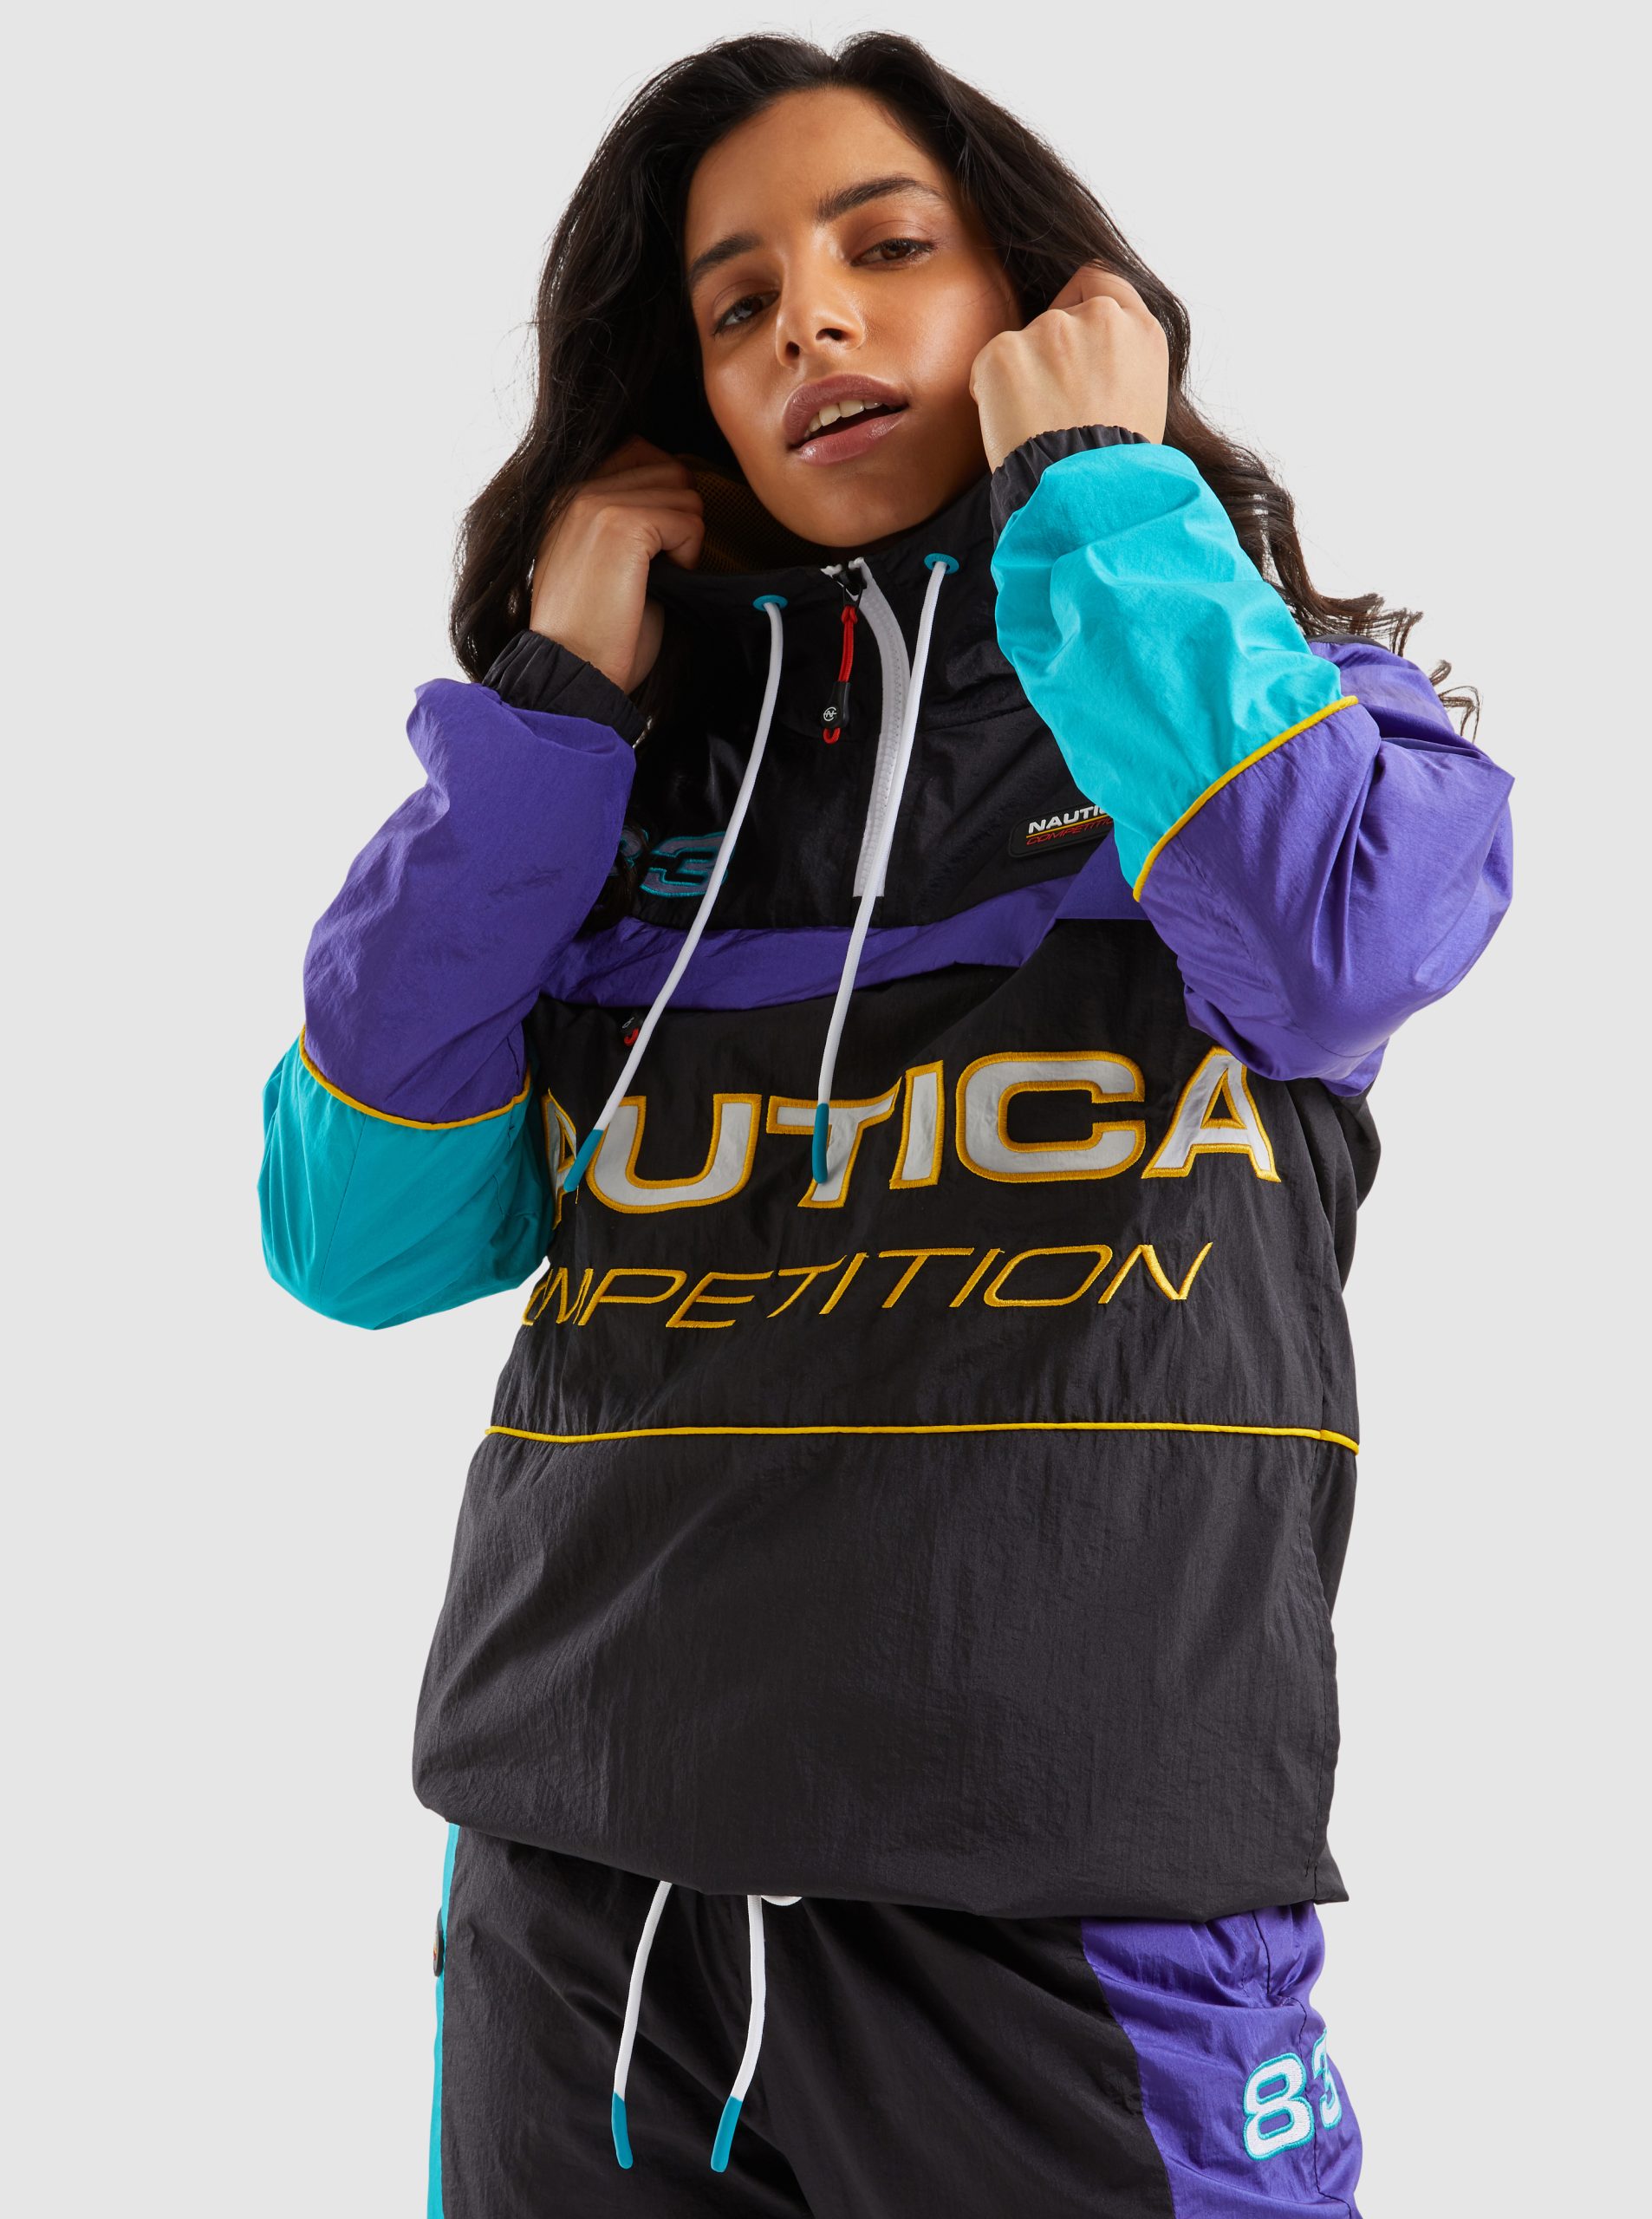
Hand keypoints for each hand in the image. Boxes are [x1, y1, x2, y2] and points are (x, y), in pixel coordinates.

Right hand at [528, 437, 704, 693]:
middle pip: (668, 469)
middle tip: (656, 568)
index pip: (638, 451)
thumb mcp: (601, 560)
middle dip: (677, 519)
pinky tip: (659, 584)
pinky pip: (688, 521)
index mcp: (567, 495)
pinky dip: (687, 556)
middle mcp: (576, 489)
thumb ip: (627, 517)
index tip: (656, 544)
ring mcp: (596, 502)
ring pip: (684, 493)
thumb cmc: (594, 633)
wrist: (572, 670)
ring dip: (683, 540)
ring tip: (654, 578)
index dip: (664, 495)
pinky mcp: (622, 524)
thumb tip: (680, 490)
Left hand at [969, 268, 1168, 471]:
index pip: (1101, 282)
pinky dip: (991, 394)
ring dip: (1022, 378)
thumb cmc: (1117, 464)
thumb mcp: (1145, 398)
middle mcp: (1099, 318)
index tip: (1070, 339)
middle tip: (1053, 409)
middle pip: (1056, 317)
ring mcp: (1051, 331)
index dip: (1078, 305)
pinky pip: (988, 366)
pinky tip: (1013, 429)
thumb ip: (1121, 358)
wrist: (1087, 493)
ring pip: (1022, 344)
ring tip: (1038, 427)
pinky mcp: (1006, 352)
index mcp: (1140, 329)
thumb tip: (1092, 356)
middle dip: (1047, 356)